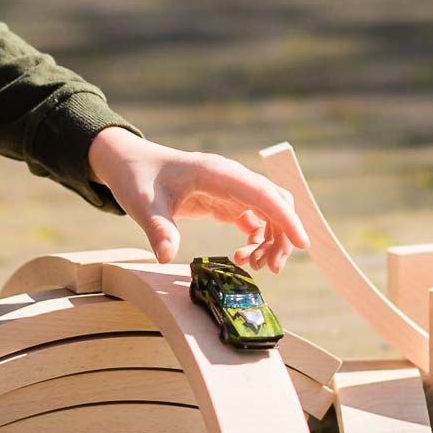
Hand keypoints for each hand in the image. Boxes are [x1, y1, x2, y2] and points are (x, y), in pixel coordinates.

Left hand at [88, 128, 308, 272]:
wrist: (129, 163)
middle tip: (269, 269)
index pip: (261, 193)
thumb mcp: (143, 205)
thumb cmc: (137, 178)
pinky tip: (243, 257)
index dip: (285, 217)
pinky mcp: (226, 201)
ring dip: (271, 241)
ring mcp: (231, 189)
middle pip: (275, 203)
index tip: (302, 243)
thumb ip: (158, 229)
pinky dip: (258, 240)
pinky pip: (256, 220)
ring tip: (252, 265)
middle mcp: (230, 178)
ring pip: (270, 213)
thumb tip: (166, 257)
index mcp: (216, 172)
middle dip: (281, 236)